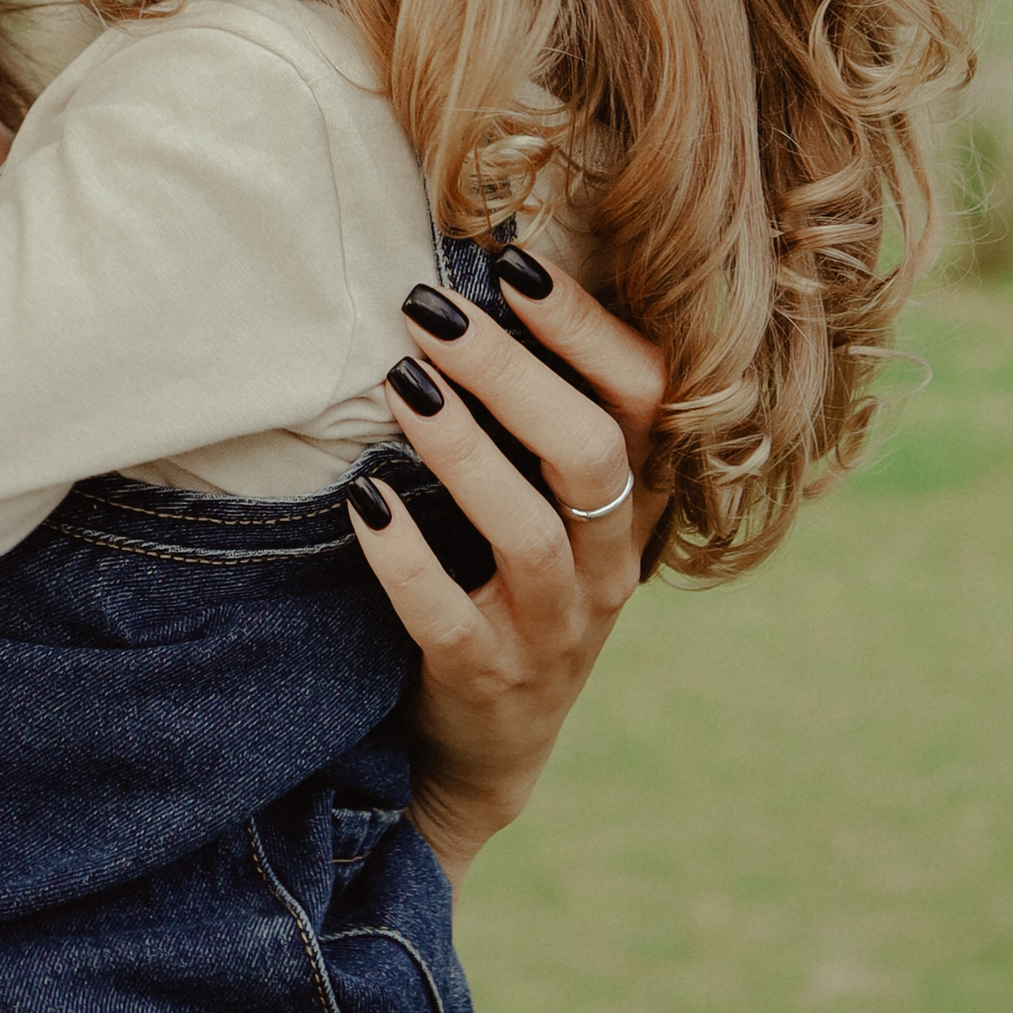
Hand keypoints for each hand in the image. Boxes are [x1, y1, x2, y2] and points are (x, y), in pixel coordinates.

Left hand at [347, 257, 666, 884]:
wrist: (488, 747)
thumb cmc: (511, 589)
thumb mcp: (555, 507)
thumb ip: (540, 418)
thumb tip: (481, 284)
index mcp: (636, 505)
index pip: (649, 399)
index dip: (589, 329)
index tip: (515, 265)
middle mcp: (610, 565)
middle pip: (592, 452)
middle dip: (515, 373)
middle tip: (432, 311)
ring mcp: (554, 630)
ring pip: (532, 531)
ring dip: (465, 452)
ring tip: (404, 384)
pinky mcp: (488, 679)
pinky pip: (449, 615)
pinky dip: (405, 558)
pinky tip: (363, 502)